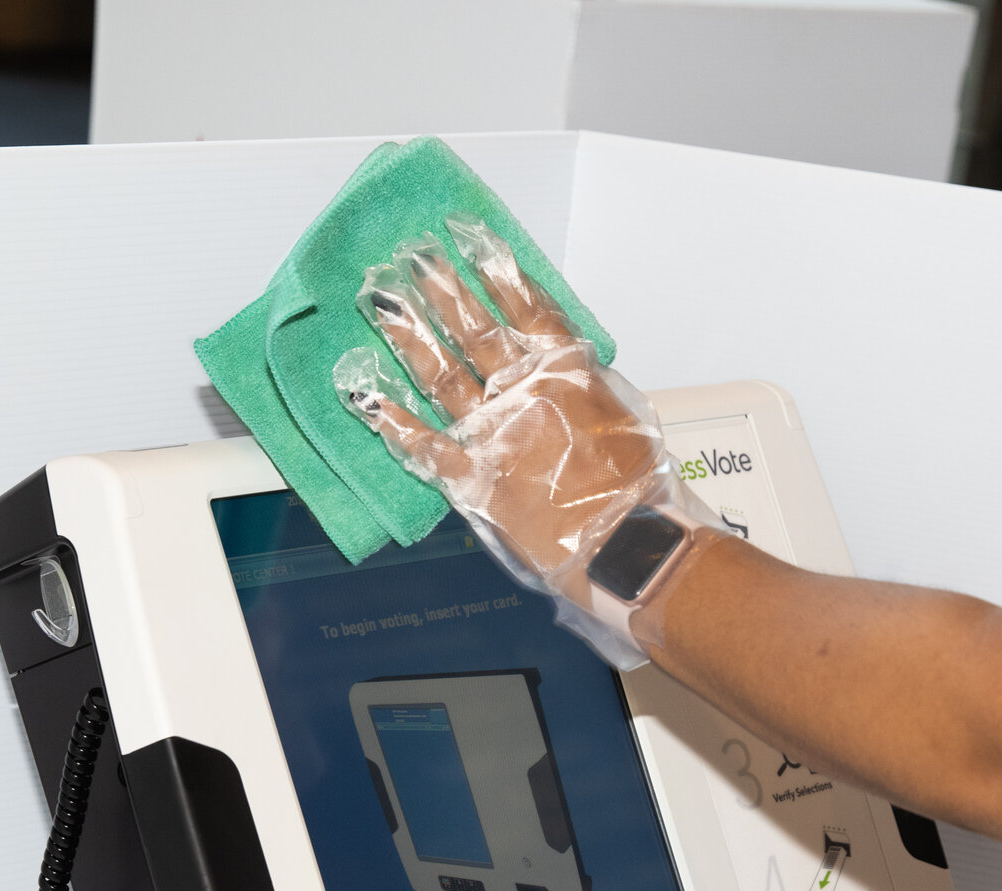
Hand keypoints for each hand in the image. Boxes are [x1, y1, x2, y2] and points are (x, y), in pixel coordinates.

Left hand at [335, 217, 710, 665]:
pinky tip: (363, 392)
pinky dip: (391, 420)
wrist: (625, 544)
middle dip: (442, 289)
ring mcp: (492, 433)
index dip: (494, 268)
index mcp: (565, 372)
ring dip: (409, 334)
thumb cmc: (638, 487)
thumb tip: (564, 362)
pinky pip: (423, 446)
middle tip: (412, 255)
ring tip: (381, 298)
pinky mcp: (472, 478)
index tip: (467, 236)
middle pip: (474, 329)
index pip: (525, 307)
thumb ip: (586, 385)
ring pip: (441, 373)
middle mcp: (522, 392)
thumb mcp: (626, 416)